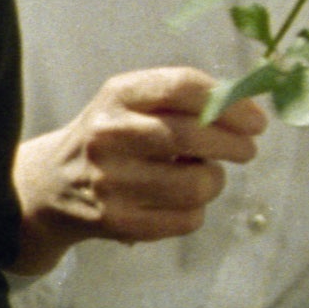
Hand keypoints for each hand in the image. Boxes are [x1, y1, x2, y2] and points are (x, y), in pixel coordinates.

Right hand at [14, 68, 263, 270]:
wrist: (52, 185)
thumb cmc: (111, 137)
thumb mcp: (132, 103)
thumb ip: (183, 101)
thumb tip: (248, 112)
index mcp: (117, 95)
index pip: (181, 86)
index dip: (229, 103)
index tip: (256, 120)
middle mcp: (109, 135)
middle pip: (192, 136)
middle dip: (234, 144)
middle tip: (247, 150)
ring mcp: (111, 181)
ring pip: (196, 184)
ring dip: (214, 180)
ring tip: (203, 175)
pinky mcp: (117, 221)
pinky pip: (186, 219)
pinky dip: (197, 211)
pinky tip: (181, 201)